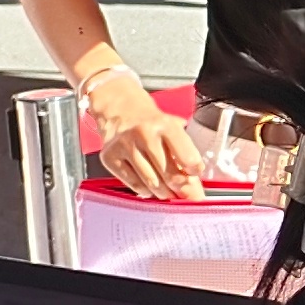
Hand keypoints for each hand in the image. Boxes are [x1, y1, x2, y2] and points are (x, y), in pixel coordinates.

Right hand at [85, 70, 204, 199]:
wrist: (118, 108)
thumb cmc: (151, 122)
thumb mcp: (172, 127)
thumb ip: (184, 151)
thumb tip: (194, 186)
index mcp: (165, 125)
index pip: (188, 158)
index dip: (195, 172)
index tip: (194, 175)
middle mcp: (145, 134)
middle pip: (169, 174)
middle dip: (181, 189)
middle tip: (186, 196)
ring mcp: (125, 146)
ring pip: (151, 182)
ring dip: (163, 193)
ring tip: (169, 194)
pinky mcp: (110, 157)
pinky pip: (133, 183)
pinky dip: (145, 190)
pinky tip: (150, 188)